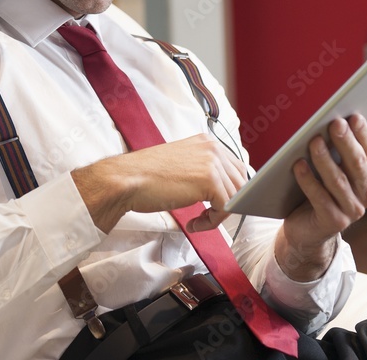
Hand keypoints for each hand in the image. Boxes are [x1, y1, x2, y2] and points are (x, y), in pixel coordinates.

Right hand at [72, 134, 247, 233]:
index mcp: (205, 141)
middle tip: (207, 216)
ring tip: (198, 221)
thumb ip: (202, 170)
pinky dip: (212, 222)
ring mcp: (212, 162)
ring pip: (235, 197)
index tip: (216, 206)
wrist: (126, 180)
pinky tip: (194, 224)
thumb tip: (223, 190)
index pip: (236, 168)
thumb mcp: (181, 165)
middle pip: (241, 182)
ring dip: (218, 215)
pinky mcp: (209, 180)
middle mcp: (212, 147)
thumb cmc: (146, 177)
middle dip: (228, 203)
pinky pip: (226, 208)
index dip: (230, 191)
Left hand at [277, 114, 366, 279]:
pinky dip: (308, 181)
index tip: (353, 116)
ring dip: (325, 160)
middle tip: (335, 123)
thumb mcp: (337, 166)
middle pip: (357, 165)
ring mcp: (352, 210)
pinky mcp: (333, 222)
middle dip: (346, 142)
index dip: (363, 135)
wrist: (308, 227)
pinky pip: (320, 198)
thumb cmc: (323, 188)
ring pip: (338, 181)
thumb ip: (351, 144)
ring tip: (313, 141)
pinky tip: (298, 165)